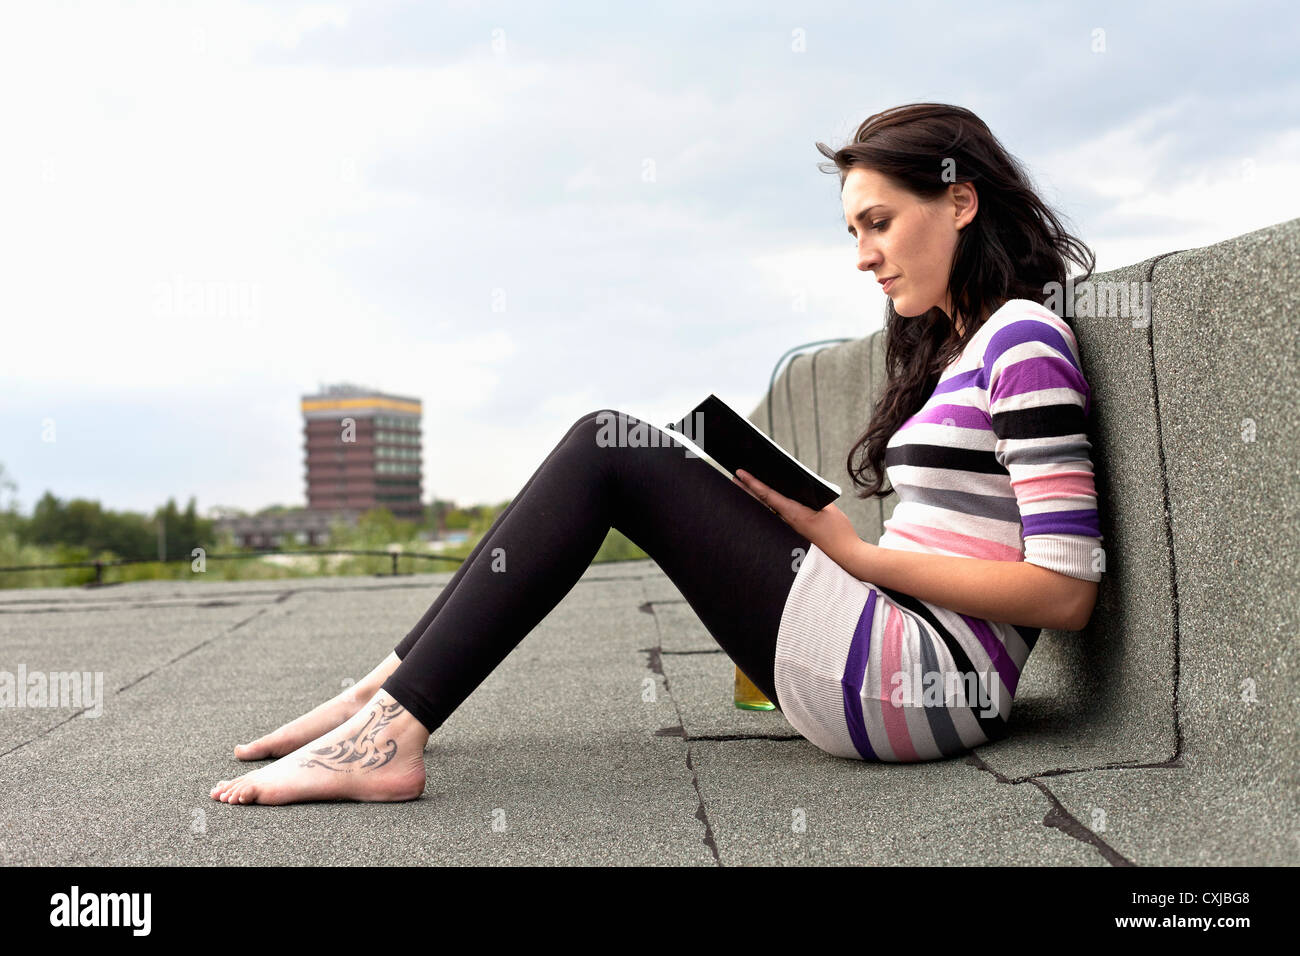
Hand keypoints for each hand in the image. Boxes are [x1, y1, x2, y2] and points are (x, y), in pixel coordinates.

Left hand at [732, 469, 861, 565]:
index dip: (752, 483)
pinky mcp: (793, 533)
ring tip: (743, 487)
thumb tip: (797, 490)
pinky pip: (775, 517)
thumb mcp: (827, 508)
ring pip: (766, 510)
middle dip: (746, 489)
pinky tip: (762, 502)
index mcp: (794, 514)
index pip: (767, 495)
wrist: (846, 555)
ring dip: (754, 498)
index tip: (740, 473)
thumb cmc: (839, 532)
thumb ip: (810, 497)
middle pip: (761, 503)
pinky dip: (766, 507)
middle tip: (734, 477)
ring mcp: (789, 529)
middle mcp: (787, 522)